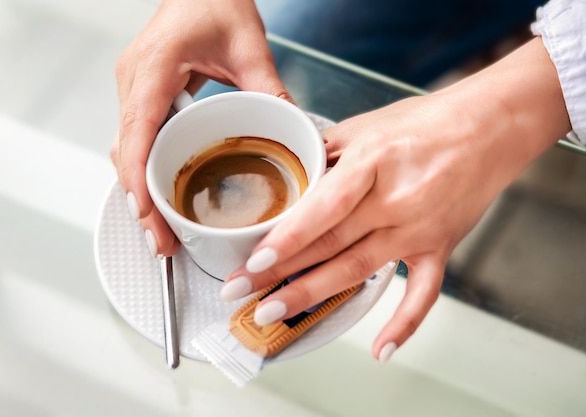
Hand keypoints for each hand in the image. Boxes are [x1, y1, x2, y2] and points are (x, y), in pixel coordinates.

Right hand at [111, 0, 290, 256]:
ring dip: (141, 191)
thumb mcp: (248, 44)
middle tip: (162, 241)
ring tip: (162, 230)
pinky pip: (137, 141)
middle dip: (140, 201)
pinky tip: (162, 196)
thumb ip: (268, 87)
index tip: (146, 214)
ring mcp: (134, 89)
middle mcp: (135, 80)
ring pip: (127, 151)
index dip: (138, 179)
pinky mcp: (142, 95)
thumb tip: (291, 129)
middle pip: (126, 152)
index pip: (137, 132)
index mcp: (154, 67)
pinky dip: (146, 172)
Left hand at [220, 38, 569, 360]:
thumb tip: (291, 179)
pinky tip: (379, 349)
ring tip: (272, 313)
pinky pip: (423, 292)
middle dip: (280, 273)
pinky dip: (404, 323)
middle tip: (240, 294)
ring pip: (358, 269)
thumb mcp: (365, 126)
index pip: (323, 208)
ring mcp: (418, 228)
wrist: (491, 126)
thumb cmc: (427, 122)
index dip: (286, 239)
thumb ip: (325, 154)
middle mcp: (395, 200)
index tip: (252, 264)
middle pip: (329, 244)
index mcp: (372, 162)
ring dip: (312, 294)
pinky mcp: (439, 246)